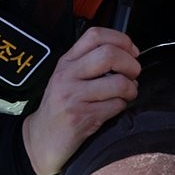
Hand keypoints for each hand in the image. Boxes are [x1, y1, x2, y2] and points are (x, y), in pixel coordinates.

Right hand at [21, 28, 140, 174]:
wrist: (41, 138)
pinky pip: (116, 105)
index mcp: (67, 61)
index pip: (95, 35)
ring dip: (131, 89)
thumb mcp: (68, 77)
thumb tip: (128, 53)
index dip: (121, 40)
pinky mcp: (82, 117)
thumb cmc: (61, 106)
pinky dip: (123, 106)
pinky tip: (115, 108)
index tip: (132, 52)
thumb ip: (90, 62)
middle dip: (131, 65)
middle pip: (109, 55)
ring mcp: (73, 96)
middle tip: (133, 75)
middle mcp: (67, 75)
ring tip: (127, 94)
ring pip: (118, 82)